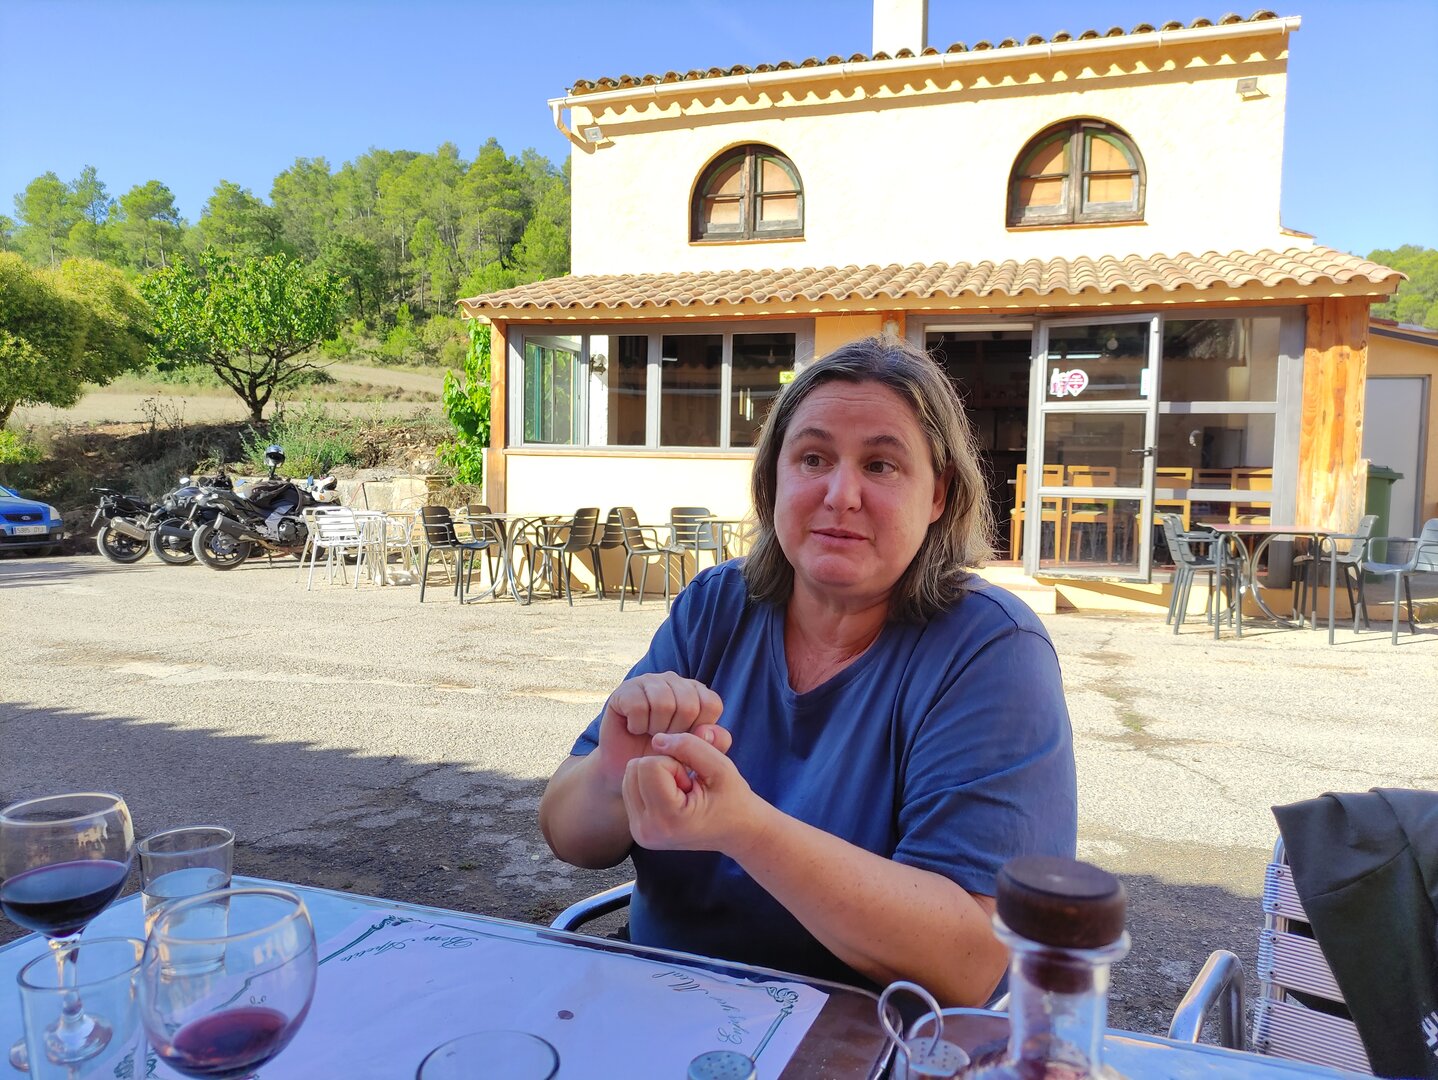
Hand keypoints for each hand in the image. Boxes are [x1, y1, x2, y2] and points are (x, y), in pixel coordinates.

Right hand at [596, 672, 728, 786]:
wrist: (631, 772)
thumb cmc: (665, 759)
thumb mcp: (697, 755)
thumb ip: (715, 743)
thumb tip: (707, 731)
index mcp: (696, 691)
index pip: (711, 704)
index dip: (698, 730)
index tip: (684, 740)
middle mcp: (674, 680)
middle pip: (688, 705)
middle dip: (676, 733)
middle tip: (664, 740)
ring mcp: (649, 681)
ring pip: (663, 704)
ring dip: (656, 730)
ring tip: (650, 734)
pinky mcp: (625, 689)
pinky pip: (638, 706)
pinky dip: (637, 726)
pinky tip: (635, 729)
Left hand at [621, 731, 765, 855]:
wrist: (738, 832)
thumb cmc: (733, 799)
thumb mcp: (720, 766)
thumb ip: (689, 746)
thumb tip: (656, 739)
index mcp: (666, 819)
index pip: (649, 765)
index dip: (675, 763)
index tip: (692, 782)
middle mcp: (646, 830)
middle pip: (634, 768)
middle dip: (663, 767)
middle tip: (687, 785)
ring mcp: (639, 833)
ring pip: (629, 775)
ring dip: (656, 774)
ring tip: (681, 792)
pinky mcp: (637, 830)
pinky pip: (631, 787)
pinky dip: (651, 784)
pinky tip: (672, 797)